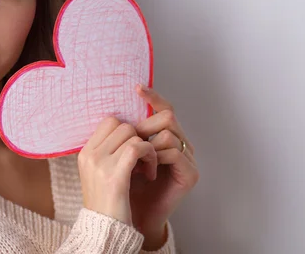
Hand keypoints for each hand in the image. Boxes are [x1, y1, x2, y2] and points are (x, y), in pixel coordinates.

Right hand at [78, 116, 157, 225]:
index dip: (127, 131)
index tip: (134, 150)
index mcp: (85, 153)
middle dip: (138, 138)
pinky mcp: (115, 176)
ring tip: (148, 168)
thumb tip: (130, 131)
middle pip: (121, 125)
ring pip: (131, 135)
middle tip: (144, 159)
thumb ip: (109, 153)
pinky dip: (150, 157)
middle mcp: (89, 156)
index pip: (109, 122)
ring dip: (147, 149)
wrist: (105, 232)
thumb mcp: (101, 174)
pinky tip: (150, 173)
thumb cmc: (108, 205)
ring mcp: (100, 164)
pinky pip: (137, 148)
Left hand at [130, 85, 198, 238]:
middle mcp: (180, 143)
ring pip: (169, 134)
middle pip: (168, 116)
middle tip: (131, 140)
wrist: (130, 216)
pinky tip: (146, 171)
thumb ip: (125, 133)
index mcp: (164, 136)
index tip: (137, 88)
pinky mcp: (190, 173)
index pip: (163, 108)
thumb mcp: (120, 153)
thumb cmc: (124, 185)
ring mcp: (188, 158)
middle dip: (145, 125)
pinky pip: (175, 153)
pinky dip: (157, 158)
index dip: (153, 97)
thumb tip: (114, 109)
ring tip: (135, 162)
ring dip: (148, 145)